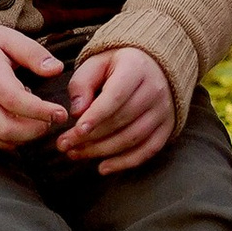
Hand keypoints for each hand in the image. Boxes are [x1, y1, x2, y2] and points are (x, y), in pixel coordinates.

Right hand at [0, 23, 70, 147]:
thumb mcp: (8, 38)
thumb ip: (33, 53)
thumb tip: (56, 69)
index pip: (15, 100)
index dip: (40, 111)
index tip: (60, 113)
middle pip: (7, 128)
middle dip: (35, 131)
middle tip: (51, 120)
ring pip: (1, 138)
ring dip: (25, 136)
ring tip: (37, 120)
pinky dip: (12, 139)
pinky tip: (21, 124)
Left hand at [55, 42, 176, 174]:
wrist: (154, 65)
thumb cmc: (118, 65)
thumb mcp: (96, 62)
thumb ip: (82, 83)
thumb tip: (77, 112)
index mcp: (136, 68)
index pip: (116, 96)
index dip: (96, 116)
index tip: (76, 130)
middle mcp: (154, 90)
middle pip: (122, 120)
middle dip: (90, 137)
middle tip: (64, 145)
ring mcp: (163, 111)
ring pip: (132, 138)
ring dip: (102, 151)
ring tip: (76, 154)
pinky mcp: (167, 127)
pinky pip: (148, 150)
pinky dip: (125, 162)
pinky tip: (103, 168)